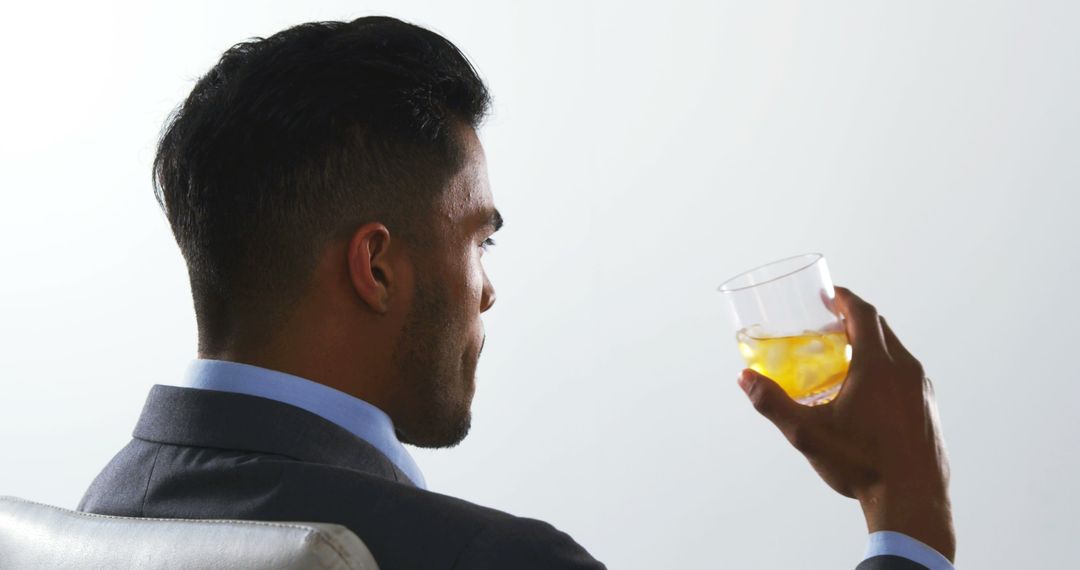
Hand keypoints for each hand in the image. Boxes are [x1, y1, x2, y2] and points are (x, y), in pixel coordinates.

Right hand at [738, 286, 954, 560]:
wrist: (912, 501)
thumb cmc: (860, 464)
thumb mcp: (807, 433)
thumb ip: (773, 403)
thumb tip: (745, 378)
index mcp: (878, 365)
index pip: (863, 313)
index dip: (844, 299)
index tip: (827, 295)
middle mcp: (905, 369)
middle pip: (880, 328)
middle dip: (854, 319)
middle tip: (828, 324)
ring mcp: (922, 389)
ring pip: (895, 352)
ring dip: (869, 344)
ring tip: (843, 358)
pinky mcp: (928, 409)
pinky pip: (905, 374)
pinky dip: (884, 368)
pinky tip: (865, 394)